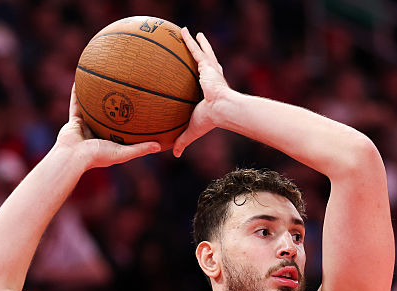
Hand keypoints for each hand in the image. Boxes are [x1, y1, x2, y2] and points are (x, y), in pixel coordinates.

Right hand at [56, 84, 160, 167]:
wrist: (73, 156)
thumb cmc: (99, 156)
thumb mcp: (124, 153)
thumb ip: (140, 149)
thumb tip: (161, 146)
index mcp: (111, 142)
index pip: (123, 131)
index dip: (131, 123)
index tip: (141, 112)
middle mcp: (99, 134)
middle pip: (109, 118)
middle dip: (115, 107)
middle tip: (124, 92)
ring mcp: (86, 127)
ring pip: (91, 109)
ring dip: (96, 97)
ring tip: (102, 83)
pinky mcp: (74, 121)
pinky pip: (76, 104)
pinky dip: (77, 93)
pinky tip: (81, 79)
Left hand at [173, 28, 234, 157]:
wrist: (222, 110)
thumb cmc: (210, 120)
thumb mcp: (192, 130)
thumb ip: (182, 140)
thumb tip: (173, 154)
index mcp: (211, 92)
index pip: (204, 83)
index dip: (202, 78)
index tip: (199, 76)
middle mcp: (211, 79)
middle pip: (205, 64)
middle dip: (202, 54)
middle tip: (198, 47)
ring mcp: (210, 71)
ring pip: (201, 53)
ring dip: (197, 42)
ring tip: (191, 32)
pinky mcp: (207, 66)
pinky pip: (195, 49)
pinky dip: (189, 40)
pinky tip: (183, 30)